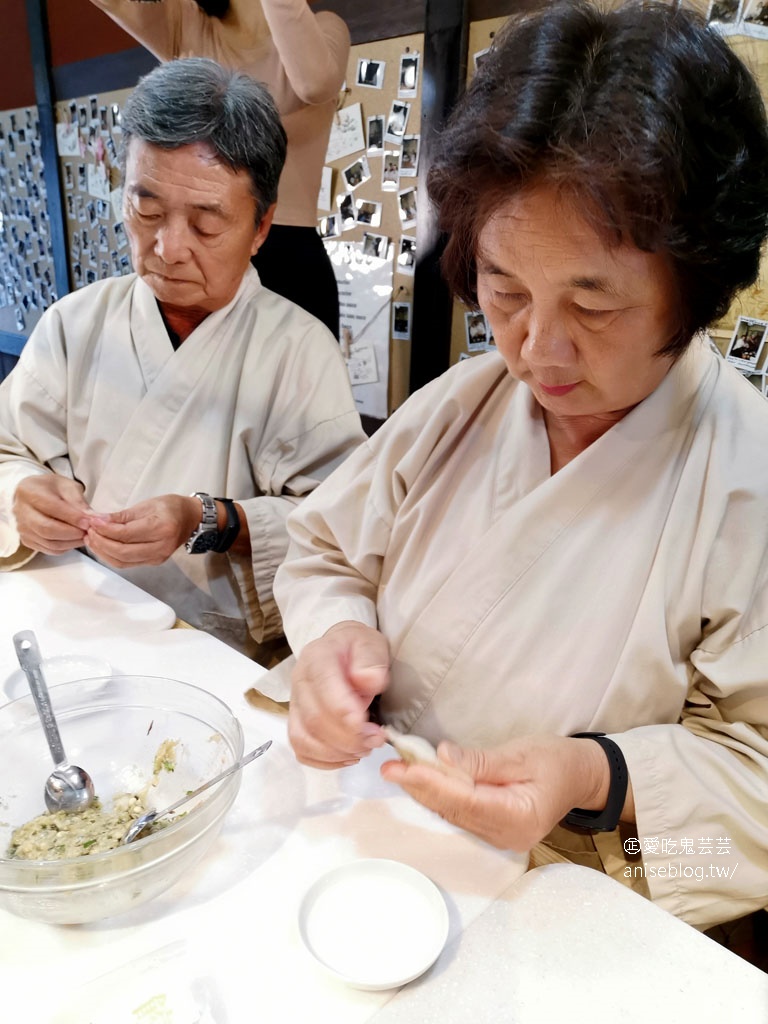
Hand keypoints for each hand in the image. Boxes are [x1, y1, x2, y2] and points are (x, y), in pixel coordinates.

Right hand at [13, 474, 91, 554]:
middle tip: (88, 531)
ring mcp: (22, 528)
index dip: (72, 517)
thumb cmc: (52, 489)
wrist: (34, 494)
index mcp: (29, 492)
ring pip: (49, 542)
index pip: (51, 508)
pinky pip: (49, 549)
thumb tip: (93, 519)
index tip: (89, 522)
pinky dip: (66, 547)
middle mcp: (21, 511)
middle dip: (72, 532)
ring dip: (71, 542)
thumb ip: (79, 502)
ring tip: (85, 535)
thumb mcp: (68, 487)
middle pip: (47, 529)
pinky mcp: (27, 540)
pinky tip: (75, 540)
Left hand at [85, 494, 199, 567]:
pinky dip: (111, 557)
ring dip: (103, 552)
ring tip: (91, 539)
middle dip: (101, 543)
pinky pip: (127, 564)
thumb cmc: (169, 507)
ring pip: (123, 562)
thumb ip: (122, 516)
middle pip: (123, 552)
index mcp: (161, 528)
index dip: (105, 530)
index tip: (92, 522)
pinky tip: (103, 547)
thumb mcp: (146, 504)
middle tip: (89, 532)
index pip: (126, 534)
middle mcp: (161, 546)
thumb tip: (98, 521)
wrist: (190, 519)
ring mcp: (158, 558)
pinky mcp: (153, 563)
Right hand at [288, 621, 389, 769]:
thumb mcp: (371, 644)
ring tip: (363, 749)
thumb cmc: (358, 649)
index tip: (372, 729)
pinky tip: (347, 756)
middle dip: (348, 739)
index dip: (346, 714)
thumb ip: (371, 660)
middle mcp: (299, 681)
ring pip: (303, 739)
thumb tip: (367, 681)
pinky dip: (324, 761)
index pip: (324, 689)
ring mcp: (294, 704)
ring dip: (336, 753)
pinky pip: (301, 750)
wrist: (341, 649)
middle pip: (314, 720)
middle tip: (375, 741)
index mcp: (317, 658)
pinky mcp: (296, 722)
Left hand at [380, 734, 613, 850]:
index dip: (432, 783)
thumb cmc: (557, 761)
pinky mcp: (493, 831)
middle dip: (420, 788)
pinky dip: (438, 796)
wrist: (580, 777)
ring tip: (397, 772)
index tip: (404, 768)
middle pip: (454, 810)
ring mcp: (499, 837)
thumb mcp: (523, 754)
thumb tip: (443, 756)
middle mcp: (507, 835)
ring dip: (424, 792)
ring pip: (453, 814)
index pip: (466, 800)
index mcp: (520, 817)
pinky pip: (460, 814)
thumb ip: (481, 761)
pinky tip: (419, 782)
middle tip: (390, 768)